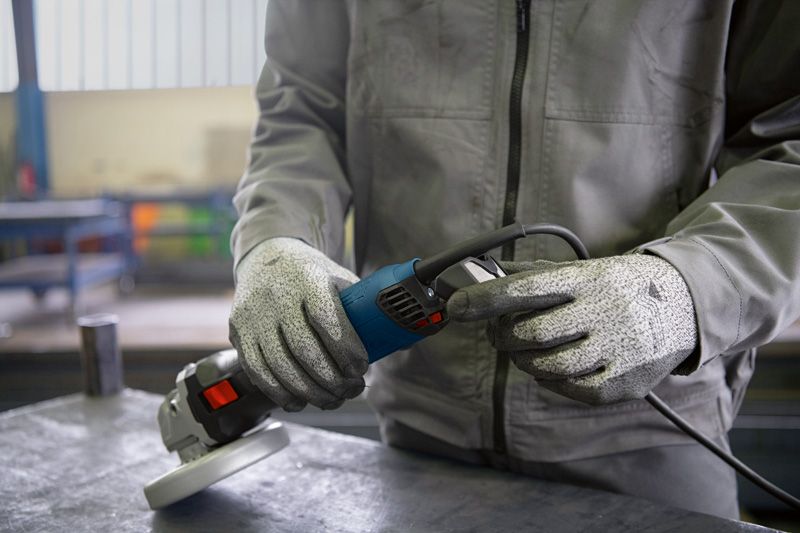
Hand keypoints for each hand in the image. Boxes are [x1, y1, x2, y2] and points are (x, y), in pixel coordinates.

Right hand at [229, 238, 367, 410]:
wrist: (266, 257)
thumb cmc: (312, 276)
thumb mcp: (340, 279)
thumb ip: (366, 310)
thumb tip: (402, 343)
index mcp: (308, 279)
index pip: (327, 318)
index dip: (346, 349)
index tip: (361, 368)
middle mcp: (276, 296)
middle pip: (304, 349)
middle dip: (331, 379)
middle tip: (352, 390)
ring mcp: (254, 316)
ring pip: (280, 366)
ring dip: (309, 392)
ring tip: (333, 400)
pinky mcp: (238, 333)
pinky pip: (258, 372)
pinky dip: (281, 392)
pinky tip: (300, 401)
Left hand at [447, 254, 697, 404]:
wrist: (683, 304)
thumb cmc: (615, 287)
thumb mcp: (581, 270)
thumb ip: (533, 276)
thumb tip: (481, 275)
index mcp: (587, 279)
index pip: (527, 288)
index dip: (486, 299)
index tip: (456, 306)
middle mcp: (604, 312)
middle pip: (531, 334)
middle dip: (504, 337)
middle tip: (500, 334)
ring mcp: (618, 349)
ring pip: (547, 366)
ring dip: (525, 360)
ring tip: (527, 350)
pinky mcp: (625, 382)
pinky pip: (571, 389)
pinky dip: (552, 379)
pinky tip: (556, 365)